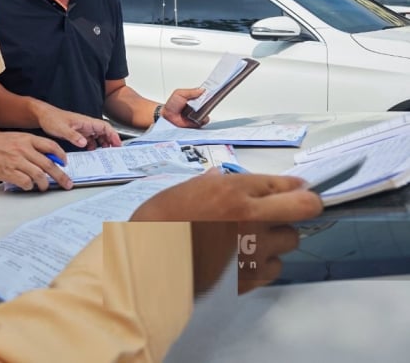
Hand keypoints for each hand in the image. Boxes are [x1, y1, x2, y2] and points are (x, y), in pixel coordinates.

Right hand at [0, 132, 72, 190]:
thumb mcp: (15, 138)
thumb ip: (30, 146)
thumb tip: (45, 159)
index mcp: (27, 139)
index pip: (51, 146)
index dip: (61, 155)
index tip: (65, 163)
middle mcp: (24, 149)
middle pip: (49, 164)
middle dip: (61, 176)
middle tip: (67, 184)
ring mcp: (17, 161)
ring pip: (40, 176)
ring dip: (45, 184)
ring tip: (44, 187)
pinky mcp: (9, 172)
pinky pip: (26, 182)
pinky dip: (30, 186)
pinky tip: (28, 186)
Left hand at [33, 102, 120, 148]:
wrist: (42, 116)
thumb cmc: (51, 118)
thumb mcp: (62, 128)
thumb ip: (73, 136)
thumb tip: (85, 143)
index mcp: (86, 121)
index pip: (105, 127)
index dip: (113, 135)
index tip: (117, 144)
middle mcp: (86, 124)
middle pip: (104, 132)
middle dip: (110, 141)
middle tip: (114, 152)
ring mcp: (82, 128)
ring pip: (98, 135)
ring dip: (103, 143)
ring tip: (105, 153)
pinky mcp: (77, 132)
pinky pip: (90, 139)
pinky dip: (93, 145)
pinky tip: (91, 151)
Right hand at [132, 171, 319, 294]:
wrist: (148, 264)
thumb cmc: (158, 223)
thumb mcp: (183, 191)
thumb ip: (210, 184)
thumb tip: (221, 178)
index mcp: (232, 191)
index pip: (282, 184)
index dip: (294, 185)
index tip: (298, 188)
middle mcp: (250, 217)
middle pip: (306, 207)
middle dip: (305, 205)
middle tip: (296, 208)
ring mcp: (254, 249)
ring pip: (290, 240)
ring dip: (277, 238)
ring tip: (253, 239)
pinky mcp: (251, 277)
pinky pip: (274, 267)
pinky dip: (264, 264)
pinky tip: (243, 260)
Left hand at [161, 87, 207, 127]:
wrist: (167, 117)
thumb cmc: (171, 105)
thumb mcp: (179, 93)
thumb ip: (191, 91)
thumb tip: (202, 89)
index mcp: (195, 98)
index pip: (206, 95)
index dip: (210, 93)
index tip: (215, 90)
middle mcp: (198, 106)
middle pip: (209, 103)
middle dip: (210, 101)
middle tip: (207, 100)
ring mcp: (199, 114)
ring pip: (208, 112)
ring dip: (205, 110)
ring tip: (198, 109)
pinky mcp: (198, 123)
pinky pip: (204, 121)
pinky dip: (202, 119)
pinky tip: (197, 117)